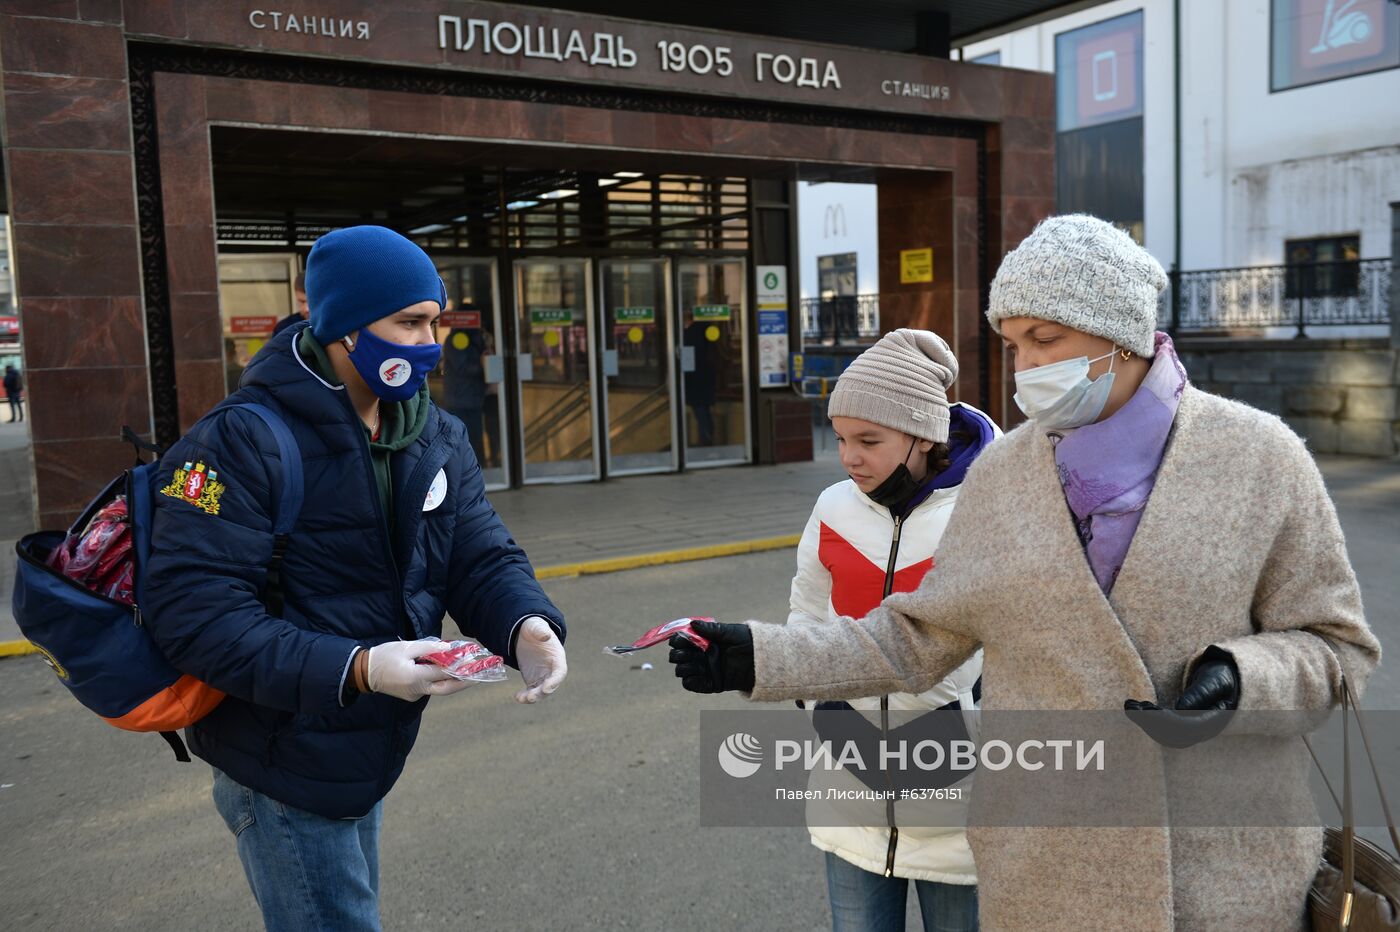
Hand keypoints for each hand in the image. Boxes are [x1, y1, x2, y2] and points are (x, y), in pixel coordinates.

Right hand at [365, 639, 474, 701]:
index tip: (475, 663)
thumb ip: (430, 648)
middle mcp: (417, 690)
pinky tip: (447, 671)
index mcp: (415, 677)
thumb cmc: (385, 656)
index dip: (461, 668)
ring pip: (440, 689)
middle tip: (481, 675)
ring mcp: (415, 695)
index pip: (444, 673)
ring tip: (469, 671)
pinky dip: (440, 680)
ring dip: (454, 681)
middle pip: (447, 688)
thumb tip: (449, 649)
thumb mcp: (407, 647)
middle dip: (465, 682)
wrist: (364, 672)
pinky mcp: (412, 695)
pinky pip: (431, 687)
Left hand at [514, 617, 566, 703]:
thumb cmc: (534, 628)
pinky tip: (517, 697)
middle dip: (541, 693)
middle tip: (530, 697)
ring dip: (533, 697)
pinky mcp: (533, 679)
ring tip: (520, 699)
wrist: (526, 633)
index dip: (555, 681)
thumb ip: (541, 631)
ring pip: (541, 691)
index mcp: (557, 657)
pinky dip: (525, 695)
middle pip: (551, 685)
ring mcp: (543, 676)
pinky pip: (531, 691)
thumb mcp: (536, 626)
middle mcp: (552, 669)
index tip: (546, 688)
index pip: (560, 671)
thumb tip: (546, 635)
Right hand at [668, 620, 754, 693]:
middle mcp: (701, 655)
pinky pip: (693, 685)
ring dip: (682, 667)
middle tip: (686, 652)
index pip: (682, 640)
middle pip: (678, 656)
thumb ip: (711, 629)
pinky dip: (689, 681)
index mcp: (703, 641)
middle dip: (677, 654)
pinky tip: (695, 675)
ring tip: (693, 663)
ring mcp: (705, 669)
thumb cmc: (747, 641)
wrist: (762, 659)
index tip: (680, 638)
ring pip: (682, 670)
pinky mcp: (711, 683)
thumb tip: (692, 624)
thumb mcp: (729, 632)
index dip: (677, 639)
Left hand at [1124, 647, 1239, 747]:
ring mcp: (1192, 733)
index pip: (1187, 728)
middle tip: (1130, 705)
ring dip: (1144, 722)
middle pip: (1173, 736)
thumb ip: (1201, 692)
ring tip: (1130, 705)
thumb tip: (1182, 708)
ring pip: (1165, 737)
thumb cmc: (1220, 678)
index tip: (1147, 707)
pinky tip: (1138, 706)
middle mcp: (1203, 732)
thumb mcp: (1215, 680)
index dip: (1165, 720)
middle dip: (1148, 722)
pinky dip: (1147, 721)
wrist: (1224, 682)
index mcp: (1214, 721)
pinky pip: (1163, 732)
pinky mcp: (1182, 729)